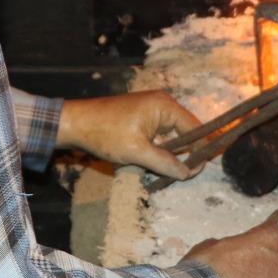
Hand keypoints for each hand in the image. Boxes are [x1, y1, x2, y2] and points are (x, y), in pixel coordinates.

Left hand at [56, 91, 201, 179]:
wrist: (76, 122)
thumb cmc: (105, 133)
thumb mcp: (137, 152)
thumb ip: (164, 162)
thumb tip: (188, 172)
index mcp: (165, 106)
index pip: (195, 128)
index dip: (200, 149)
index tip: (201, 169)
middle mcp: (162, 103)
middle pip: (185, 131)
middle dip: (186, 152)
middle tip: (186, 174)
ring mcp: (152, 109)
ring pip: (172, 134)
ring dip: (171, 152)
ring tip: (171, 170)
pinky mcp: (142, 116)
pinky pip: (160, 134)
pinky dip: (160, 148)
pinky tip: (156, 162)